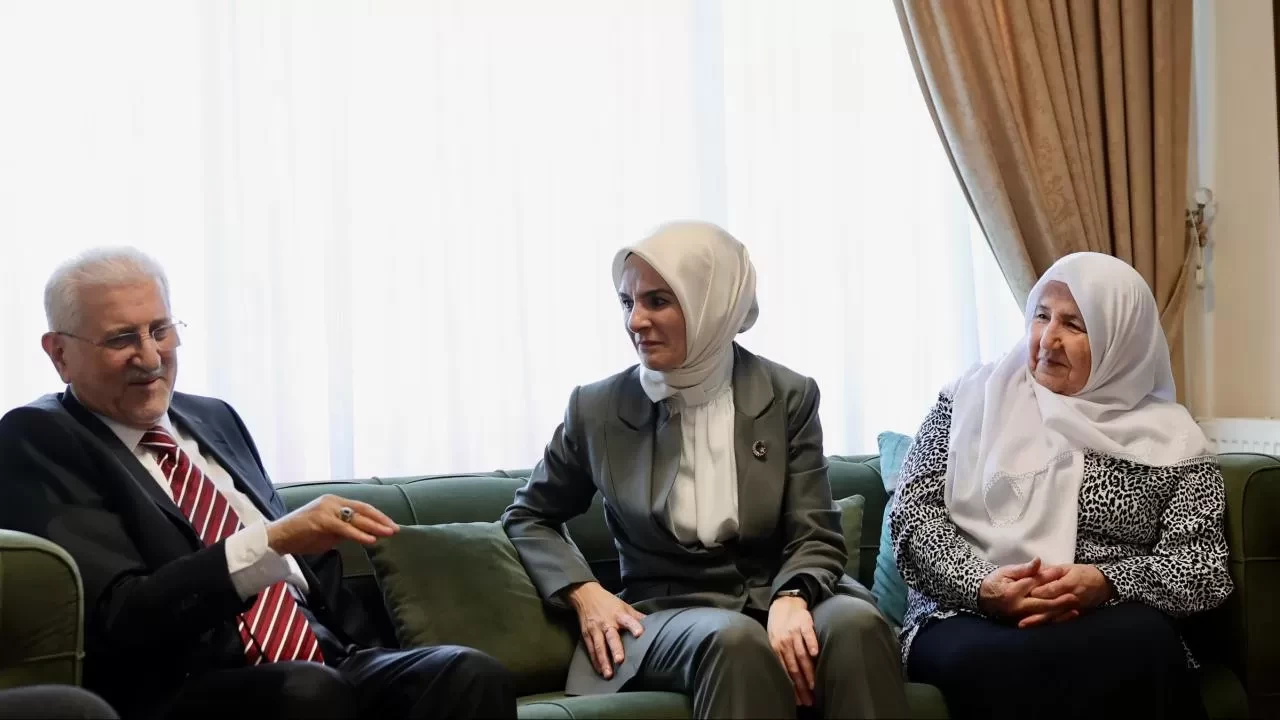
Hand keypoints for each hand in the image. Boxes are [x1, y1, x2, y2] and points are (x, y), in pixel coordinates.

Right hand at [265, 495, 398, 555]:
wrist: (278, 537)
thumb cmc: (301, 535)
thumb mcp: (327, 531)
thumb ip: (343, 530)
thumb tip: (361, 535)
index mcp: (334, 501)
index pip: (361, 507)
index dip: (377, 516)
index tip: (390, 525)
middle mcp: (332, 501)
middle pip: (363, 510)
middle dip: (381, 520)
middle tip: (395, 529)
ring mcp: (326, 509)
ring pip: (356, 518)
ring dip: (374, 527)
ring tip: (388, 533)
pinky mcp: (321, 520)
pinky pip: (345, 528)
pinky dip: (359, 535)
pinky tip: (370, 540)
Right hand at [565, 581, 645, 678]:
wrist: (586, 595)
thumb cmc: (608, 602)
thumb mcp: (624, 606)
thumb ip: (637, 617)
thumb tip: (653, 624)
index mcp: (618, 614)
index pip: (628, 620)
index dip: (634, 626)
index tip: (640, 634)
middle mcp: (607, 623)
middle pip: (611, 637)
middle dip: (616, 649)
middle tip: (620, 661)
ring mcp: (595, 629)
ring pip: (599, 646)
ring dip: (604, 661)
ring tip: (608, 674)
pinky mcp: (586, 635)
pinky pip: (591, 650)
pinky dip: (595, 661)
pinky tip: (600, 670)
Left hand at [767, 596, 818, 706]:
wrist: (785, 603)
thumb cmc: (780, 626)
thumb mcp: (774, 640)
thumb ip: (780, 657)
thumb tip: (787, 679)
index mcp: (776, 648)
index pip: (784, 672)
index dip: (792, 687)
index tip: (799, 701)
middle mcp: (784, 642)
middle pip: (793, 667)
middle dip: (801, 686)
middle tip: (808, 699)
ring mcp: (794, 632)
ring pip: (801, 655)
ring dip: (808, 671)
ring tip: (813, 685)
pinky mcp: (804, 623)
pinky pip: (808, 635)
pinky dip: (811, 643)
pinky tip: (815, 654)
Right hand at [978, 557, 1077, 623]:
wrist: (981, 597)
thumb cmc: (994, 581)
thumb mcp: (1006, 571)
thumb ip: (1024, 569)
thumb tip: (1038, 561)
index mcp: (1012, 592)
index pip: (1034, 583)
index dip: (1049, 577)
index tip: (1062, 571)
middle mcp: (1017, 607)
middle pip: (1042, 604)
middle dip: (1060, 601)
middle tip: (1075, 596)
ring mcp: (1019, 617)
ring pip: (1043, 616)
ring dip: (1060, 614)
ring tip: (1075, 609)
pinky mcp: (1021, 623)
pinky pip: (1039, 623)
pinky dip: (1053, 621)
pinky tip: (1064, 618)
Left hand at [1021, 564, 1110, 626]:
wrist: (1103, 585)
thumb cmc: (1082, 573)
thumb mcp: (1067, 568)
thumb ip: (1050, 571)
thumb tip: (1035, 570)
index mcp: (1068, 583)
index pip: (1051, 589)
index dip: (1037, 591)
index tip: (1023, 593)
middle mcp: (1071, 598)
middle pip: (1050, 605)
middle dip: (1033, 610)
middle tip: (1015, 612)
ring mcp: (1073, 609)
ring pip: (1053, 616)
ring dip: (1037, 621)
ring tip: (1022, 624)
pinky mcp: (1074, 615)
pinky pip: (1059, 621)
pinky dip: (1047, 624)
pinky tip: (1035, 628)